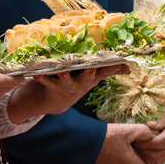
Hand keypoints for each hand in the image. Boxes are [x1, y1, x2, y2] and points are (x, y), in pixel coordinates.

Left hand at [6, 64, 129, 122]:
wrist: (57, 101)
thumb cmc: (78, 82)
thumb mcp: (94, 78)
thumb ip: (109, 70)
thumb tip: (130, 67)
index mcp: (91, 78)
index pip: (104, 72)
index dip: (112, 68)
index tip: (119, 62)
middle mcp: (80, 83)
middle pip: (87, 78)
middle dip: (90, 73)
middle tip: (91, 68)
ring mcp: (66, 86)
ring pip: (66, 81)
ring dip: (64, 76)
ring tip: (61, 71)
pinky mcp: (52, 86)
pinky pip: (46, 81)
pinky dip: (41, 77)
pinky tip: (35, 73)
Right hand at [92, 123, 155, 163]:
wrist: (81, 141)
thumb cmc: (105, 136)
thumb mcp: (126, 129)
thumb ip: (143, 131)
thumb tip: (152, 134)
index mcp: (129, 163)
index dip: (143, 157)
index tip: (138, 147)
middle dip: (131, 157)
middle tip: (126, 143)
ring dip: (119, 158)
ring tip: (113, 144)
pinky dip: (108, 160)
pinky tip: (104, 149)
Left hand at [133, 94, 164, 163]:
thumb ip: (161, 116)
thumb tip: (149, 125)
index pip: (158, 143)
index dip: (144, 140)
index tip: (135, 133)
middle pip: (156, 155)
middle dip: (142, 148)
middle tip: (132, 138)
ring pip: (157, 160)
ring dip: (144, 153)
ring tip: (136, 140)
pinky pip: (159, 159)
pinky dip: (149, 154)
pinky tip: (143, 143)